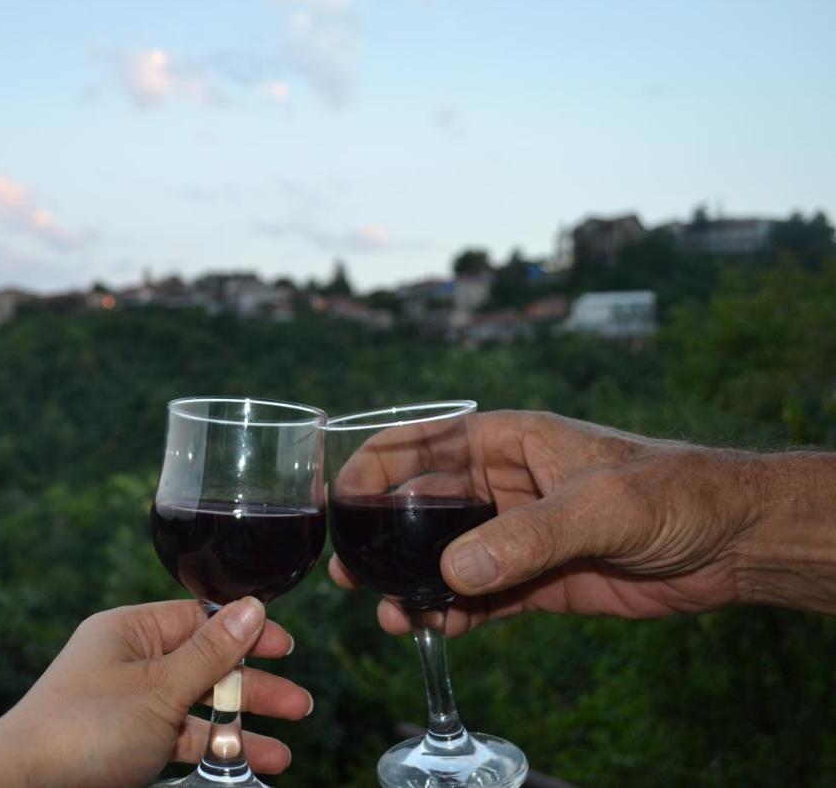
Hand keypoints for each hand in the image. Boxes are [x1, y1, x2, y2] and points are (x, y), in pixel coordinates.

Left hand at [0, 598, 311, 787]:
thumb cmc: (83, 729)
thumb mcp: (160, 687)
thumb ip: (212, 652)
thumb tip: (251, 606)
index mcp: (128, 630)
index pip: (197, 618)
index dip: (244, 631)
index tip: (285, 646)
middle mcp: (128, 663)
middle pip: (205, 665)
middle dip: (253, 687)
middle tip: (300, 705)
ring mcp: (127, 706)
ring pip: (197, 709)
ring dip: (239, 728)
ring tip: (282, 752)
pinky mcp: (126, 745)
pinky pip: (179, 740)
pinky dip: (211, 751)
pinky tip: (246, 764)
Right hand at [329, 410, 835, 635]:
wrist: (732, 543)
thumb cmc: (672, 492)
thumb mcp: (598, 504)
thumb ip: (525, 538)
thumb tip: (452, 572)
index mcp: (505, 441)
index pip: (420, 444)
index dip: (373, 468)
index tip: (339, 502)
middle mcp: (498, 485)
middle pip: (420, 507)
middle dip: (381, 538)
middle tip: (350, 573)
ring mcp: (513, 534)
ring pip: (442, 558)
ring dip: (412, 584)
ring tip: (392, 615)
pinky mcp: (533, 580)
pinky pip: (478, 597)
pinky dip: (453, 614)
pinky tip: (435, 630)